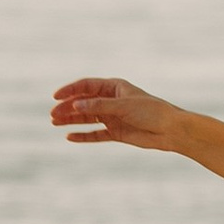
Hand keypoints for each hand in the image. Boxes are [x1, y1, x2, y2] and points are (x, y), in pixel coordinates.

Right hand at [54, 77, 175, 150]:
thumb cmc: (151, 112)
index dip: (70, 90)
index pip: (87, 86)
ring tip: (55, 123)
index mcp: (115, 87)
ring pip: (87, 117)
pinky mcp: (117, 132)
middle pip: (84, 102)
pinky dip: (83, 135)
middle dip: (68, 107)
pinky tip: (70, 137)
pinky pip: (96, 134)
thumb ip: (99, 106)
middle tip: (52, 115)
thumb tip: (75, 105)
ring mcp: (113, 117)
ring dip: (72, 120)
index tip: (56, 97)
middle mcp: (112, 101)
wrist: (170, 130)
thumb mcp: (123, 106)